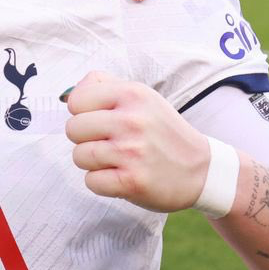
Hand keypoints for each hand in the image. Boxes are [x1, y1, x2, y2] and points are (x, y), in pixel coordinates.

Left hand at [63, 72, 210, 212]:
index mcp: (133, 94)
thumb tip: (66, 94)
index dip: (82, 113)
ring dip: (93, 162)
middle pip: (72, 129)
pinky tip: (122, 176)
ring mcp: (132, 152)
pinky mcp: (132, 182)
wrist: (202, 170)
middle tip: (110, 143)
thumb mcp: (141, 97)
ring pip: (79, 156)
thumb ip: (104, 86)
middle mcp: (132, 120)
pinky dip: (102, 182)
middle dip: (85, 139)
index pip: (76, 101)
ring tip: (118, 160)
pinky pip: (90, 181)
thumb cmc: (162, 132)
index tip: (101, 121)